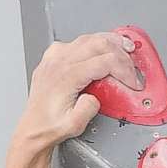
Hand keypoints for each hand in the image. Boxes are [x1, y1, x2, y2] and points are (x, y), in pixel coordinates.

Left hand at [18, 30, 140, 147]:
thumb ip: (88, 109)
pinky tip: (98, 47)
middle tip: (133, 63)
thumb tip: (97, 96)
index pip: (105, 62)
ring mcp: (54, 58)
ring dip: (109, 41)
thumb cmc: (50, 127)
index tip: (133, 82)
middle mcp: (59, 63)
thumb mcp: (74, 125)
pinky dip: (91, 42)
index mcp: (67, 76)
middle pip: (99, 44)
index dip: (125, 70)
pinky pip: (74, 42)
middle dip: (121, 53)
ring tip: (123, 46)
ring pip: (87, 38)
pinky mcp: (52, 59)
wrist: (33, 129)